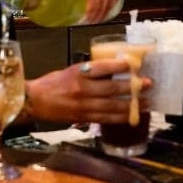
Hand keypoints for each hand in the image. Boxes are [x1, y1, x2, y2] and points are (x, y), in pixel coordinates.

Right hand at [25, 60, 150, 123]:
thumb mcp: (71, 70)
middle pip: (111, 88)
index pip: (102, 68)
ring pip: (112, 106)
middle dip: (132, 87)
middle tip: (148, 84)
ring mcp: (83, 105)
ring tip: (146, 102)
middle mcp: (82, 89)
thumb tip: (114, 70)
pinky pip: (105, 118)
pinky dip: (120, 117)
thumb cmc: (53, 83)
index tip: (134, 64)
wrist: (35, 101)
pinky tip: (132, 115)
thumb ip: (90, 72)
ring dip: (131, 104)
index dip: (120, 66)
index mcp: (78, 73)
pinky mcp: (83, 118)